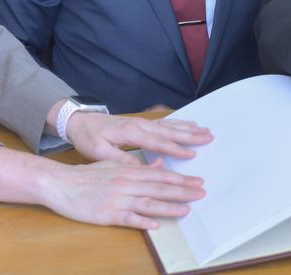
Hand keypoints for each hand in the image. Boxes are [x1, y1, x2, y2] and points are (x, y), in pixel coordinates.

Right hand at [38, 157, 204, 229]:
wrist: (60, 183)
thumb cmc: (87, 176)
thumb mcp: (113, 165)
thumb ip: (137, 166)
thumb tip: (159, 164)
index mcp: (128, 171)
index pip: (161, 175)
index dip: (181, 179)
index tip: (198, 181)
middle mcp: (126, 183)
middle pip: (159, 188)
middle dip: (183, 191)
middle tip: (202, 193)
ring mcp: (117, 199)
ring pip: (148, 203)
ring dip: (169, 207)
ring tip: (187, 210)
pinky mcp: (107, 214)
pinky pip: (128, 218)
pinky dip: (142, 221)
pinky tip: (155, 225)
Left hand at [65, 111, 212, 165]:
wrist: (80, 121)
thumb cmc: (88, 138)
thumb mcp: (100, 153)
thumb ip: (121, 160)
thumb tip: (142, 169)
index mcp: (130, 132)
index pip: (157, 142)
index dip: (175, 149)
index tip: (192, 155)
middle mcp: (139, 124)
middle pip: (169, 130)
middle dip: (190, 135)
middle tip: (209, 137)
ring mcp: (142, 121)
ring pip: (169, 124)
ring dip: (188, 128)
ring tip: (205, 130)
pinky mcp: (141, 122)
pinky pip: (164, 122)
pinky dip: (179, 123)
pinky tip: (189, 125)